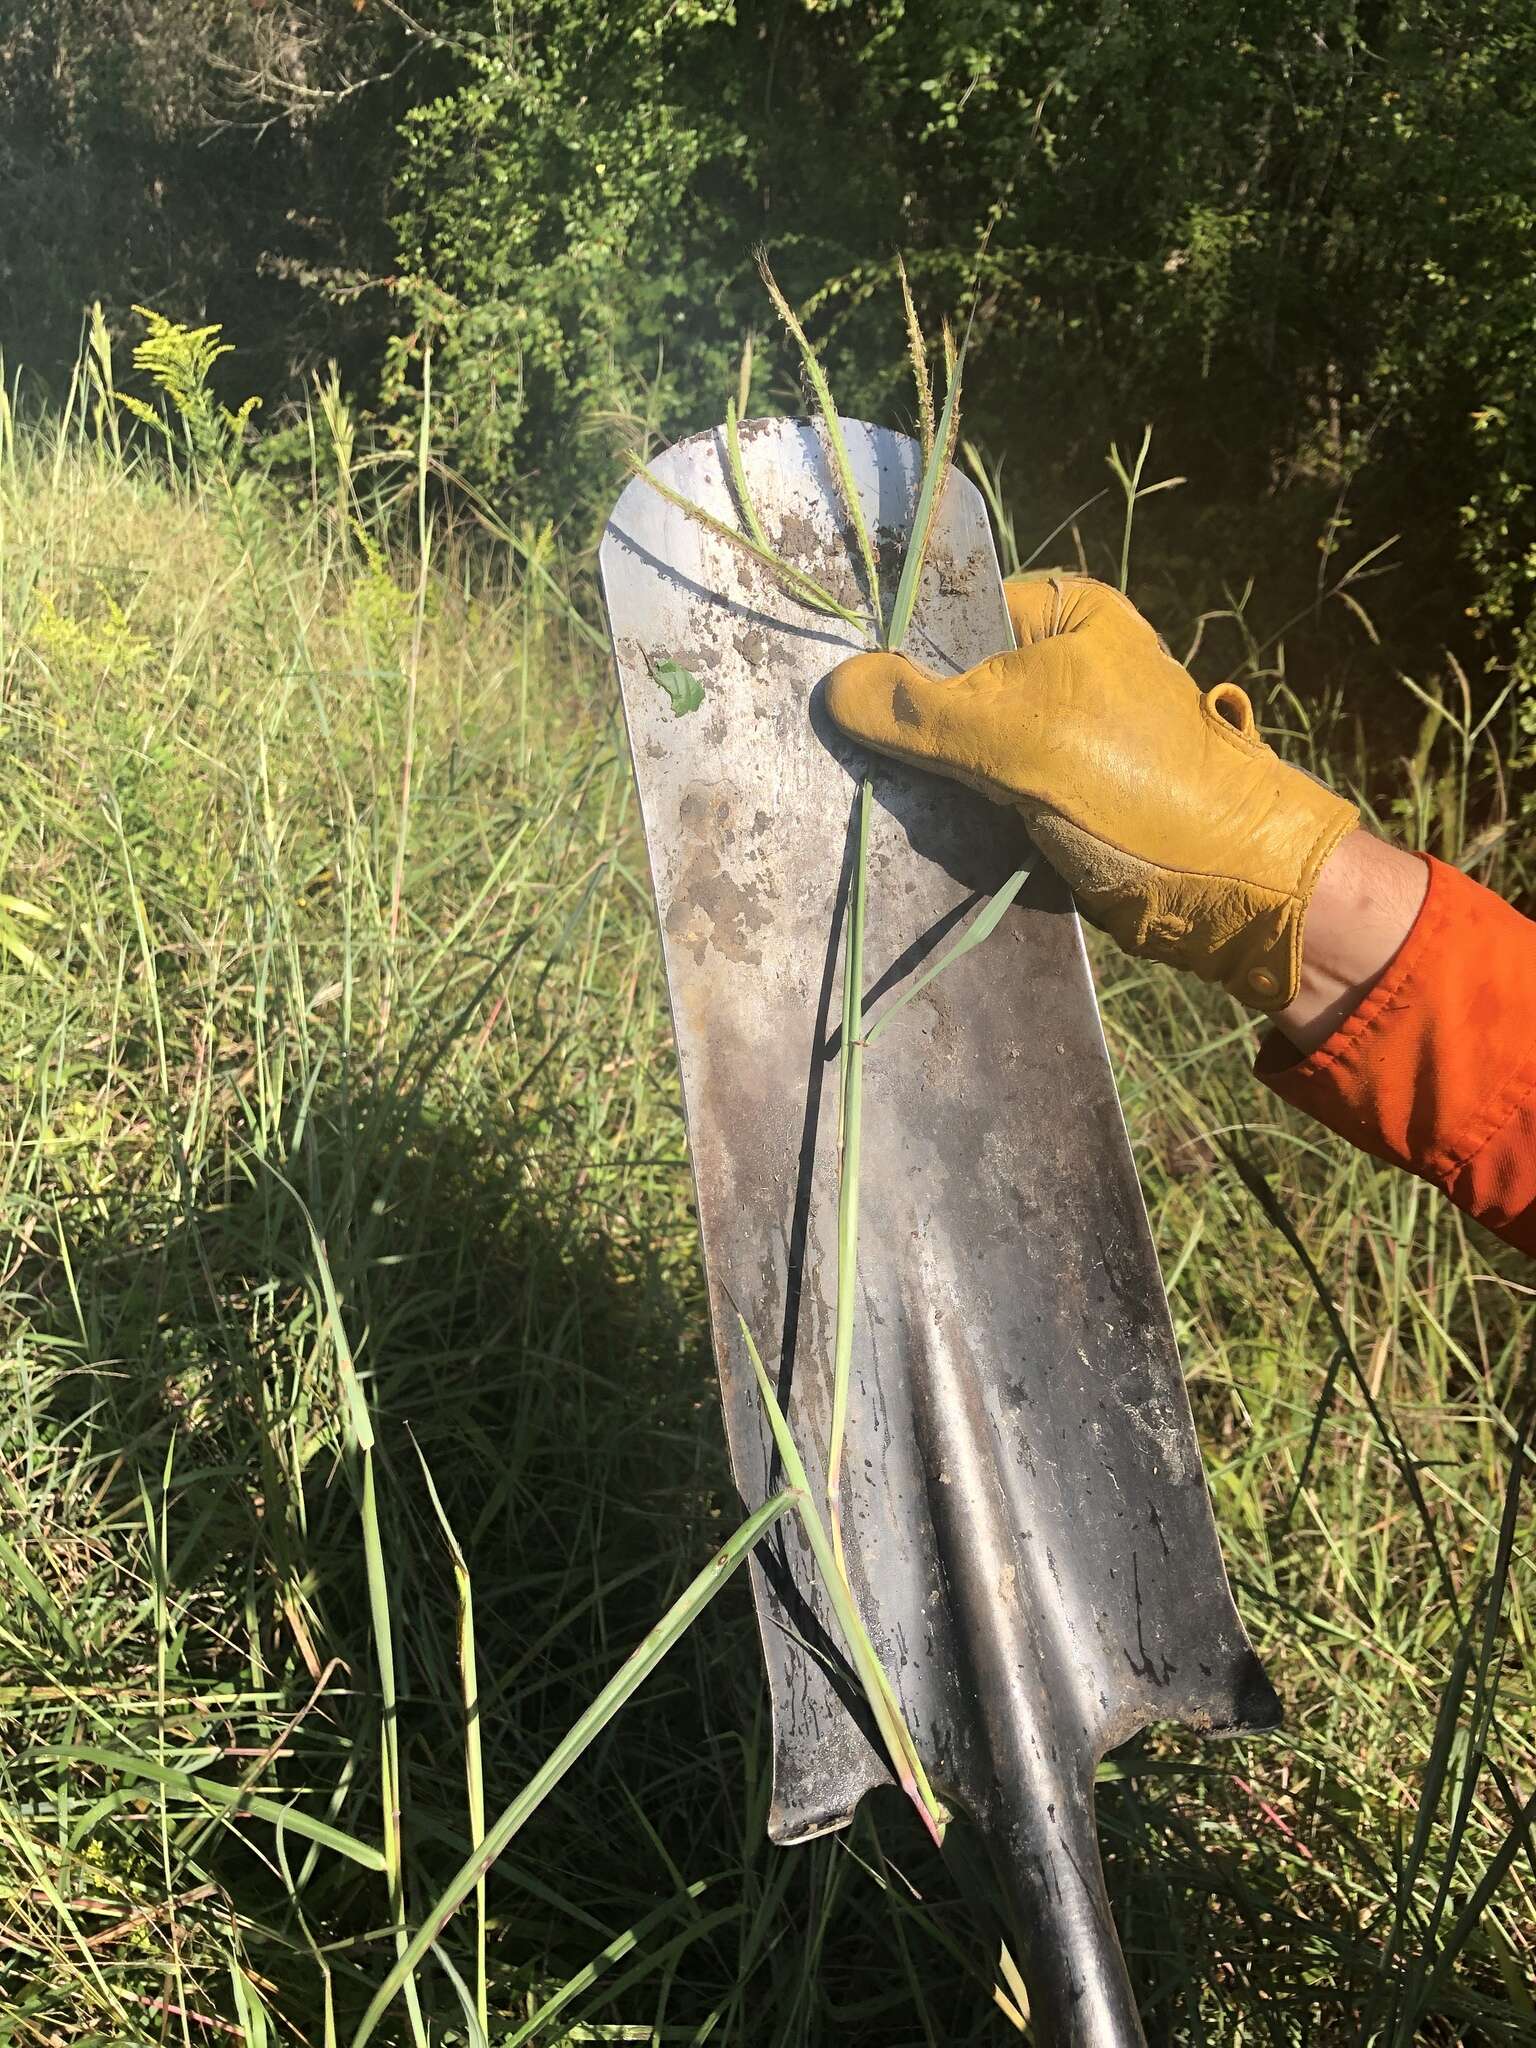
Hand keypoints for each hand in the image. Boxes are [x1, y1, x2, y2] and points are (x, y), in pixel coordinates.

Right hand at [825, 574, 1358, 1010]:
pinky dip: (945, 808)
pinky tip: (906, 820)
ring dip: (920, 772)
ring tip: (867, 788)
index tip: (833, 684)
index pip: (949, 608)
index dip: (892, 645)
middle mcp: (1058, 662)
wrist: (1226, 883)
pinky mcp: (1047, 794)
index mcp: (1063, 612)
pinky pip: (974, 790)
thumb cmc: (1139, 782)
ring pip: (955, 742)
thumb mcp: (1022, 731)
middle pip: (946, 678)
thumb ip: (923, 708)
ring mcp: (1053, 732)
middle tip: (842, 747)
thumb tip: (835, 687)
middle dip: (902, 719)